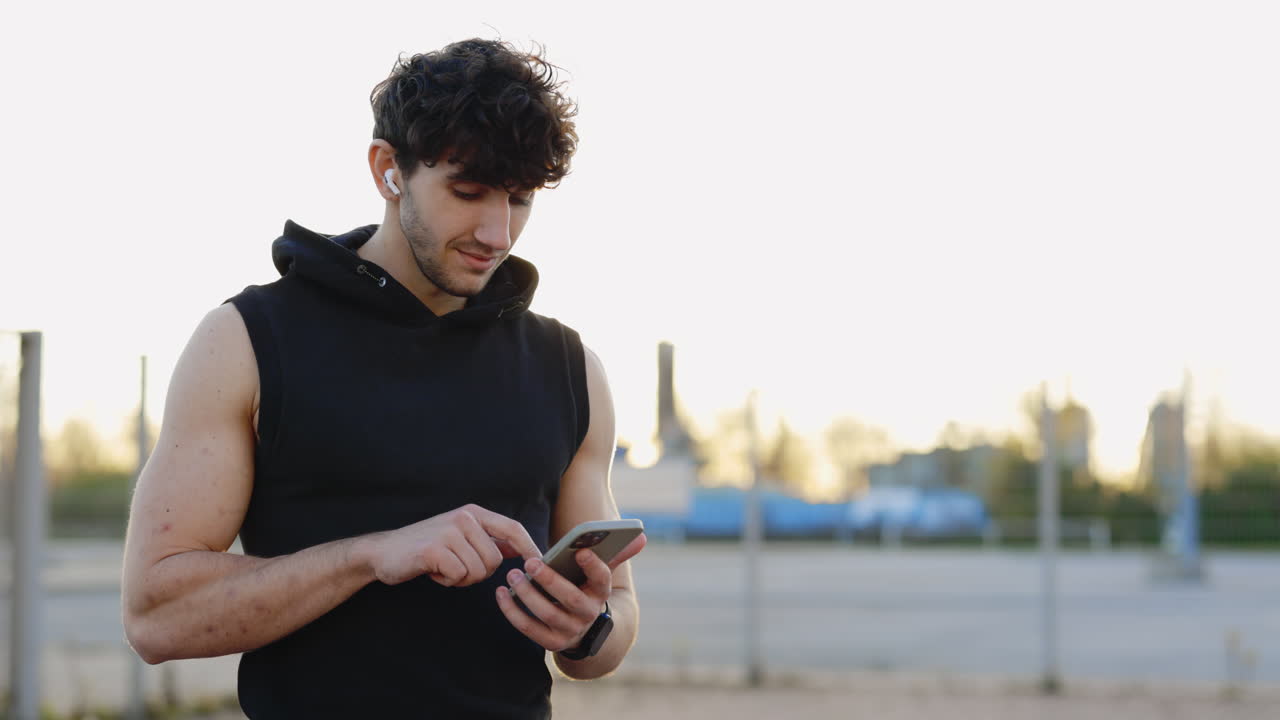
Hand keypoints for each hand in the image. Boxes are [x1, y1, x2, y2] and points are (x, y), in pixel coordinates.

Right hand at [368, 504, 540, 586]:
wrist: (384, 553)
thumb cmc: (427, 548)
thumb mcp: (462, 537)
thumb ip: (490, 540)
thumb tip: (523, 549)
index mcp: (474, 513)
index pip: (513, 528)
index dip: (530, 547)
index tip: (540, 564)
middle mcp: (464, 517)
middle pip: (495, 560)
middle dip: (480, 574)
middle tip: (457, 568)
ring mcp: (449, 531)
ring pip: (478, 571)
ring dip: (462, 578)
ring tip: (444, 568)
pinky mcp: (434, 549)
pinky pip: (459, 576)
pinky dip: (448, 581)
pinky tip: (434, 572)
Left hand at [495, 533, 646, 651]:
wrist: (584, 631)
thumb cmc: (585, 590)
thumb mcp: (600, 574)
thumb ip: (617, 553)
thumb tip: (641, 535)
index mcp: (601, 593)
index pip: (602, 579)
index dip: (593, 566)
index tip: (580, 551)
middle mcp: (588, 614)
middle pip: (570, 599)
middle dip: (550, 580)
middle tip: (530, 562)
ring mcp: (569, 631)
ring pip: (547, 614)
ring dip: (528, 595)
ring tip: (512, 575)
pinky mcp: (550, 643)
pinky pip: (528, 628)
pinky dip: (512, 611)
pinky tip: (501, 593)